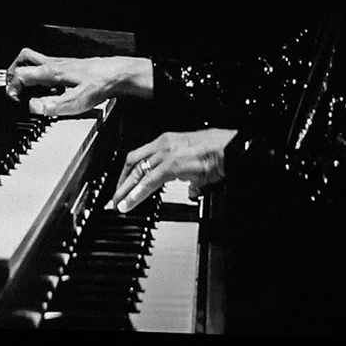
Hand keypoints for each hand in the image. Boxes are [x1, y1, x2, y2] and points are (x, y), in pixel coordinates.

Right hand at [5, 49, 151, 116]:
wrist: (116, 75)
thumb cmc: (99, 85)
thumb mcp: (75, 102)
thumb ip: (52, 106)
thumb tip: (33, 107)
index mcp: (51, 72)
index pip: (20, 74)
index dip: (12, 88)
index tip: (15, 100)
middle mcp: (53, 64)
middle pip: (23, 59)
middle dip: (12, 73)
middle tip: (12, 88)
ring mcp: (60, 64)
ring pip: (34, 60)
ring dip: (25, 71)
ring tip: (25, 87)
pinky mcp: (67, 67)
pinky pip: (46, 66)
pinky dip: (40, 75)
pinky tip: (48, 89)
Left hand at [109, 129, 235, 212]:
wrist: (232, 148)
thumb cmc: (220, 152)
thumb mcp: (199, 165)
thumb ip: (192, 180)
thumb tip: (191, 192)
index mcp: (167, 141)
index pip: (139, 157)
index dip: (128, 174)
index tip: (122, 187)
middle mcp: (163, 144)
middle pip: (132, 163)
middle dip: (121, 183)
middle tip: (113, 198)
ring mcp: (167, 153)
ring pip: (137, 172)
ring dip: (125, 190)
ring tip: (118, 204)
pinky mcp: (172, 164)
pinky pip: (149, 181)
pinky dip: (137, 193)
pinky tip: (130, 202)